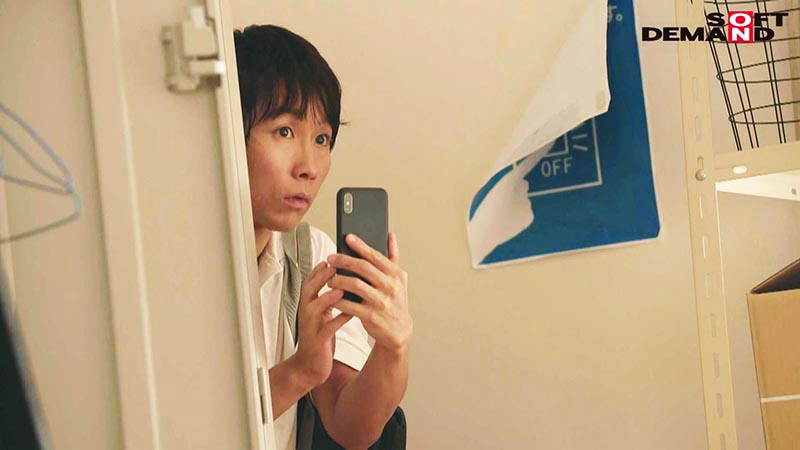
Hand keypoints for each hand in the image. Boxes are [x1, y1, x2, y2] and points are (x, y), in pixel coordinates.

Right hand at [291, 261, 353, 387]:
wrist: (310, 367)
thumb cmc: (320, 337)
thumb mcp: (322, 315)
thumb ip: (329, 299)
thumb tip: (344, 280)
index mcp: (308, 304)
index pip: (311, 281)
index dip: (321, 268)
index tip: (333, 256)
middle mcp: (306, 313)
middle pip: (309, 289)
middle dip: (322, 277)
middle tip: (336, 266)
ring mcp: (310, 327)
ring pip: (315, 307)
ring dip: (329, 296)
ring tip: (342, 287)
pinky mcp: (317, 341)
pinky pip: (328, 328)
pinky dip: (338, 319)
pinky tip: (350, 312)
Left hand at [327, 232, 412, 354]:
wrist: (399, 331)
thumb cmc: (395, 301)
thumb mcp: (399, 279)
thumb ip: (393, 256)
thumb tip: (390, 235)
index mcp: (397, 275)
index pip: (376, 256)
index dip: (360, 246)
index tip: (347, 238)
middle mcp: (391, 287)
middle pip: (363, 268)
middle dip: (344, 261)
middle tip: (331, 258)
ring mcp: (381, 302)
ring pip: (355, 285)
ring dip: (339, 280)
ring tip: (330, 279)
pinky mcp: (371, 317)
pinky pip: (350, 305)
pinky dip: (338, 299)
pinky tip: (332, 296)